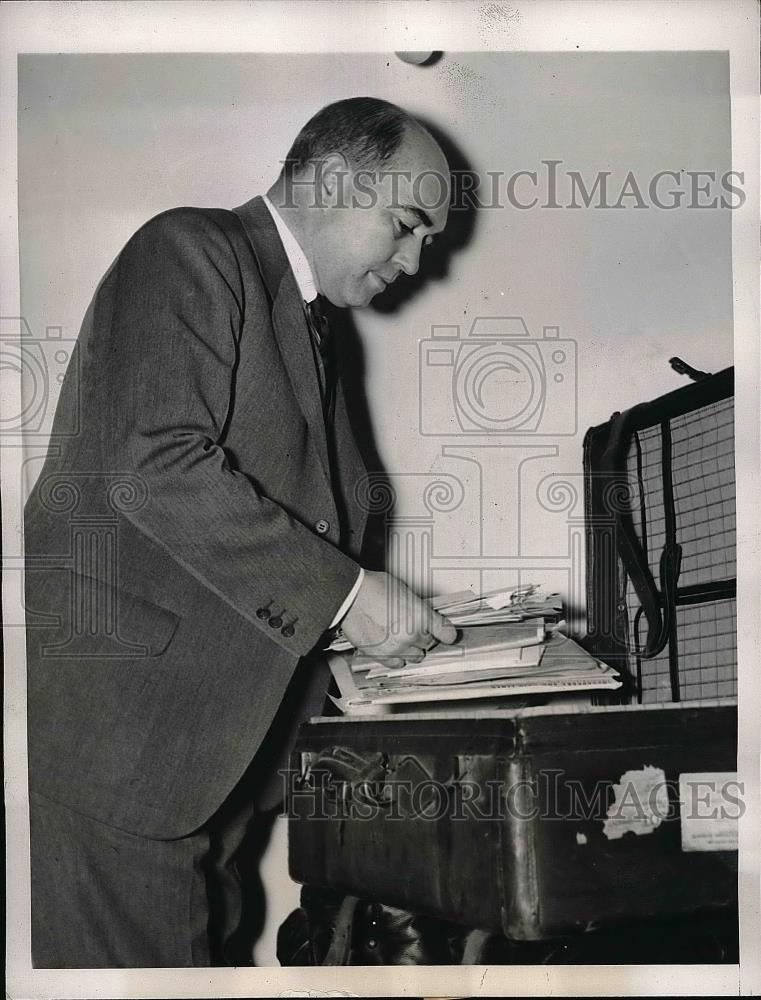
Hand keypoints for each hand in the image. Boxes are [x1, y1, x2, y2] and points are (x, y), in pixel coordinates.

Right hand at [341, 570, 456, 667]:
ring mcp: (397, 647)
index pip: (446, 633)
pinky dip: (397, 657)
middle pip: (429, 644)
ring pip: (416, 657)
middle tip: (414, 628)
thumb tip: (424, 617)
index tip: (447, 635)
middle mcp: (412, 634)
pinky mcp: (381, 655)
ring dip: (412, 649)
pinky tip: (392, 647)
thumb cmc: (373, 588)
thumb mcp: (405, 592)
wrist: (350, 595)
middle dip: (424, 637)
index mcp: (421, 615)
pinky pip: (397, 664)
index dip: (447, 634)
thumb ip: (418, 609)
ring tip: (401, 637)